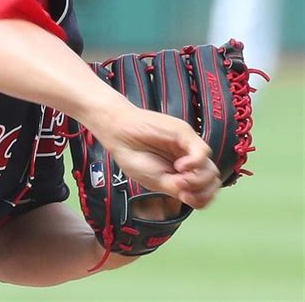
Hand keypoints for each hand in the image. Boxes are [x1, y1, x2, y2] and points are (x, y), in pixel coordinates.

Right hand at [90, 102, 220, 208]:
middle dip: (201, 191)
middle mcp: (189, 159)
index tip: (184, 198)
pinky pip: (203, 152)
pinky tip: (179, 166)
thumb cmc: (134, 156)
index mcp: (183, 173)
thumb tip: (195, 195)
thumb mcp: (158, 182)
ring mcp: (188, 147)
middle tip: (182, 189)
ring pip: (211, 169)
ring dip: (197, 180)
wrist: (119, 134)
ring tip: (178, 177)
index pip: (206, 190)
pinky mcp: (185, 134)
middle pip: (212, 180)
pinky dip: (194, 164)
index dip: (201, 198)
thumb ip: (179, 189)